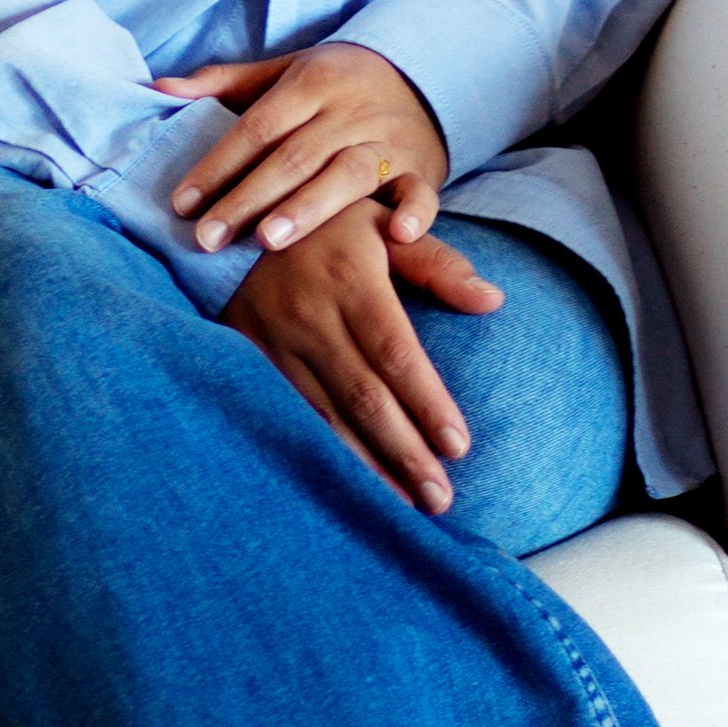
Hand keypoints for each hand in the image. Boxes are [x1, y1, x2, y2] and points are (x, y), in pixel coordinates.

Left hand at [156, 41, 447, 257]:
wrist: (419, 74)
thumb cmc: (332, 84)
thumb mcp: (281, 72)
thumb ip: (222, 83)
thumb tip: (158, 87)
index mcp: (310, 83)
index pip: (256, 127)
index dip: (217, 164)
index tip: (181, 203)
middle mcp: (348, 111)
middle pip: (293, 157)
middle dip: (247, 199)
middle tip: (208, 239)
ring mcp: (387, 141)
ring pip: (347, 174)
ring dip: (309, 208)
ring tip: (269, 241)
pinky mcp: (421, 169)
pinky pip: (421, 192)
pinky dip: (415, 213)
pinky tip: (396, 237)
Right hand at [223, 205, 503, 510]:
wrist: (234, 221)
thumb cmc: (328, 225)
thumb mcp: (383, 225)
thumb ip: (438, 265)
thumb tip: (493, 300)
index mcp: (349, 279)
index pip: (395, 353)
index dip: (427, 403)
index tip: (460, 446)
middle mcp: (309, 314)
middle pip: (364, 397)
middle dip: (406, 452)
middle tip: (442, 497)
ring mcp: (273, 342)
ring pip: (325, 417)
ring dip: (369, 467)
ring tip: (409, 504)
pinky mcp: (246, 361)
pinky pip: (288, 418)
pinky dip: (324, 455)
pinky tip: (351, 485)